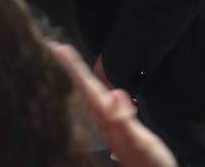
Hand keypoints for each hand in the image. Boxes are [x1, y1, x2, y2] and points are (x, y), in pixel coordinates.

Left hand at [52, 44, 175, 166]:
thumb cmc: (149, 164)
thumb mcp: (138, 140)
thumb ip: (124, 120)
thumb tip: (115, 95)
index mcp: (107, 119)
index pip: (86, 87)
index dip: (73, 66)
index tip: (60, 49)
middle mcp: (103, 121)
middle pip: (82, 88)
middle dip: (69, 68)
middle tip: (55, 48)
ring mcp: (107, 126)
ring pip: (87, 96)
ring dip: (76, 78)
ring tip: (65, 63)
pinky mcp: (114, 130)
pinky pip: (96, 104)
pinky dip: (89, 91)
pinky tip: (89, 90)